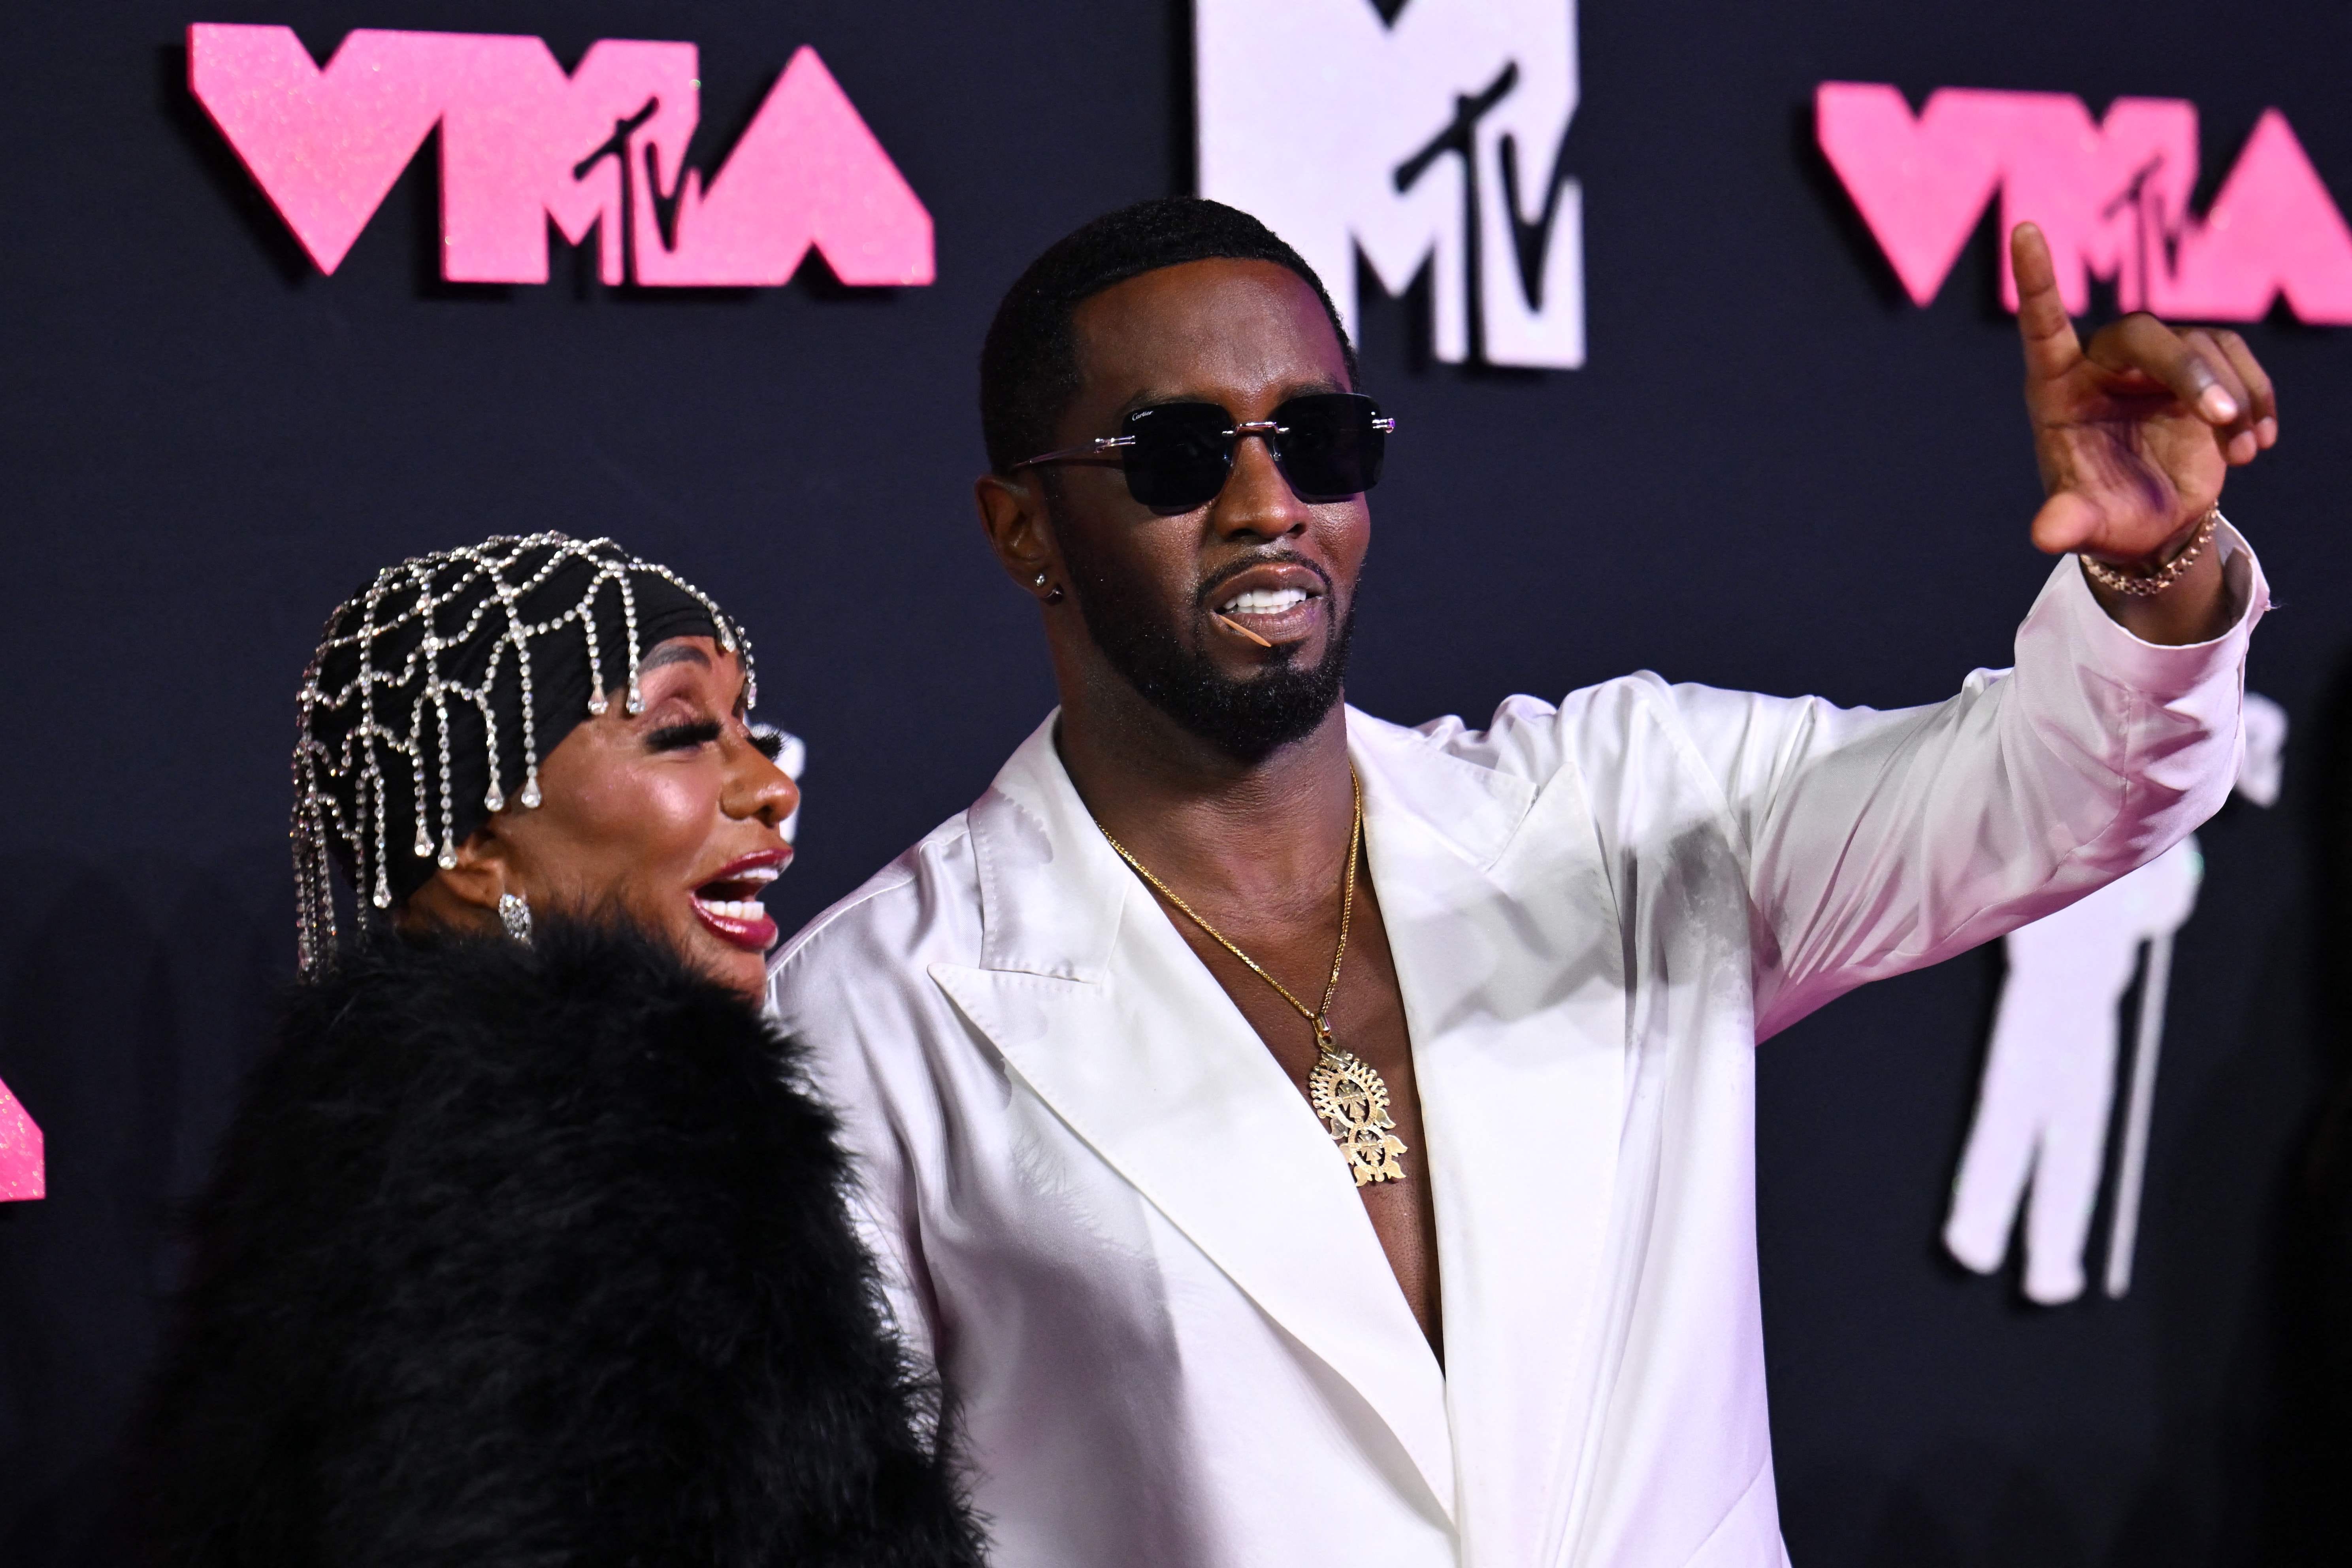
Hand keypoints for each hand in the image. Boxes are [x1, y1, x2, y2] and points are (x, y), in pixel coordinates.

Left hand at [2014, 221, 2276, 563]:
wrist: (2152, 522)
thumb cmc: (2106, 517)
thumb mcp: (2086, 525)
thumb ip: (2066, 524)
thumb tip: (2047, 537)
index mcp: (2057, 390)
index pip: (2042, 325)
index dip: (2035, 279)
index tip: (2023, 228)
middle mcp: (2102, 365)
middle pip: (2146, 335)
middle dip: (2189, 372)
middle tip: (2222, 422)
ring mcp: (2152, 364)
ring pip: (2202, 345)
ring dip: (2233, 396)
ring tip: (2241, 452)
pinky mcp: (2200, 369)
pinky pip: (2236, 359)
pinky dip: (2255, 399)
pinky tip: (2255, 445)